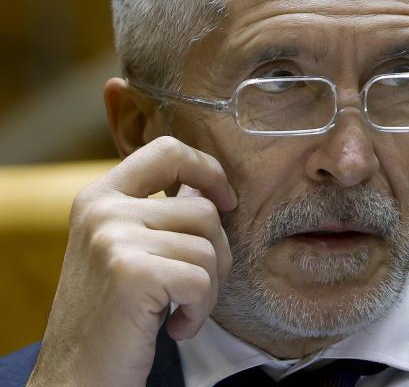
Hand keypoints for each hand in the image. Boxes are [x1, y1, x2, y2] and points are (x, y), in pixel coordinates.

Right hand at [27, 136, 236, 386]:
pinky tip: (175, 328)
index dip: (209, 169)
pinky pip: (203, 281)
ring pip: (210, 248)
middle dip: (217, 255)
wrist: (76, 377)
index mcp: (99, 196)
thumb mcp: (126, 251)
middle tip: (194, 288)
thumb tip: (209, 186)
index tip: (226, 200)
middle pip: (204, 210)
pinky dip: (200, 311)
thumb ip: (160, 213)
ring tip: (178, 310)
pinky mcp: (132, 273)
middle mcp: (103, 209)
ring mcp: (114, 238)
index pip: (168, 150)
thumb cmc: (111, 316)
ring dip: (208, 289)